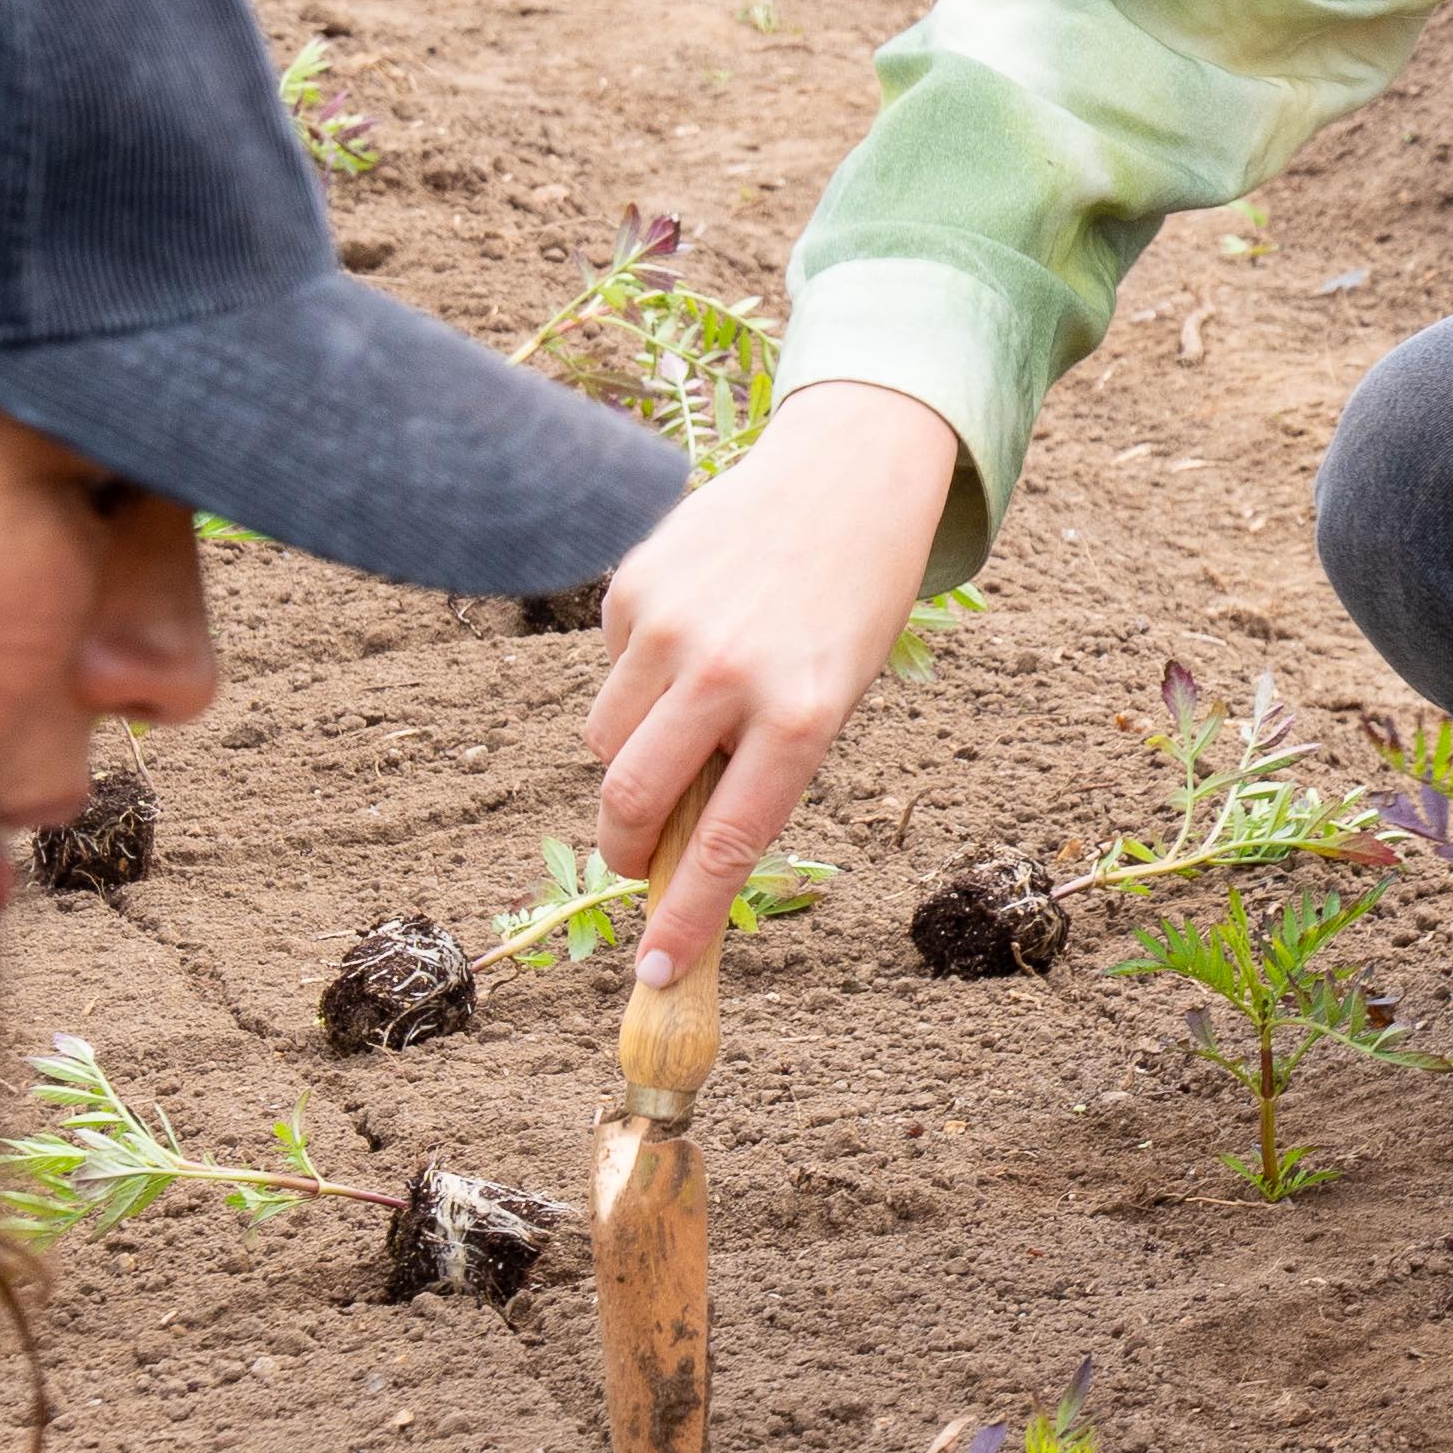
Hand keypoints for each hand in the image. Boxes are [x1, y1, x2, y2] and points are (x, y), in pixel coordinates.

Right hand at [590, 382, 959, 973]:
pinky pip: (610, 672)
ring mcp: (672, 625)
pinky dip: (637, 682)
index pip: (723, 845)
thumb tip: (673, 856)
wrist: (845, 479)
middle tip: (637, 860)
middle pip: (630, 801)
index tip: (654, 973)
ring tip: (690, 722)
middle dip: (625, 850)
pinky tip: (690, 641)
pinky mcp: (633, 585)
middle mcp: (729, 672)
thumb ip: (758, 769)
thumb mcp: (831, 696)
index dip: (683, 920)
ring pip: (606, 742)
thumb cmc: (847, 610)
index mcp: (800, 713)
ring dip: (630, 761)